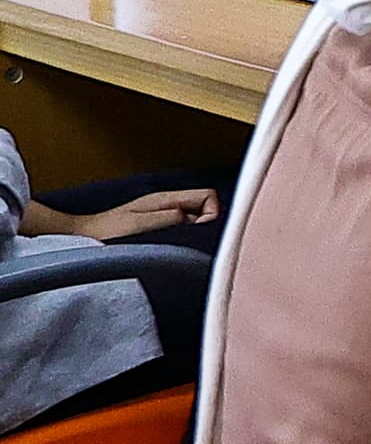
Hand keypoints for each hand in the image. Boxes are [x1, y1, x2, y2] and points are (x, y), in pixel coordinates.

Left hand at [26, 187, 217, 242]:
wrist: (83, 236)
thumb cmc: (107, 232)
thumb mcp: (140, 225)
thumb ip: (170, 218)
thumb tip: (197, 218)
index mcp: (166, 199)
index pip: (208, 196)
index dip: (213, 213)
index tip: (201, 232)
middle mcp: (168, 203)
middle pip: (205, 206)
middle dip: (207, 223)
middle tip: (191, 241)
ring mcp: (164, 213)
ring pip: (196, 217)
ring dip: (195, 231)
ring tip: (180, 246)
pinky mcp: (158, 224)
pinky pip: (184, 227)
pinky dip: (185, 236)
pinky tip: (173, 247)